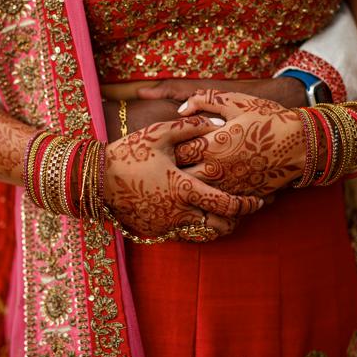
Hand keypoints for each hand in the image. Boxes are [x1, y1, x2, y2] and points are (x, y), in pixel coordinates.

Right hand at [102, 128, 252, 244]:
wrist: (97, 179)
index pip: (224, 204)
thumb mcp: (160, 133)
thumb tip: (218, 122)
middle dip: (238, 220)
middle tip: (247, 210)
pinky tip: (200, 214)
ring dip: (218, 226)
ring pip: (204, 234)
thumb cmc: (130, 152)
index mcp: (183, 187)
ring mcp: (167, 224)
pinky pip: (185, 234)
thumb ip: (191, 126)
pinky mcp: (156, 231)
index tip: (258, 200)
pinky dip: (197, 227)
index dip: (246, 204)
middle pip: (220, 226)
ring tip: (228, 215)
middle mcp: (178, 211)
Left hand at [170, 93, 315, 203]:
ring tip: (181, 180)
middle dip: (172, 170)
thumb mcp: (236, 101)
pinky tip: (204, 193)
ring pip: (196, 194)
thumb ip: (204, 100)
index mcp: (212, 144)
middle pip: (180, 176)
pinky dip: (206, 200)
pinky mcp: (240, 198)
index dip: (167, 147)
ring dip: (186, 187)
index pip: (176, 150)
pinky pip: (216, 204)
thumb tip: (181, 109)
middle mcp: (216, 169)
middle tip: (167, 164)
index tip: (165, 143)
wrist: (299, 144)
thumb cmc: (267, 118)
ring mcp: (228, 187)